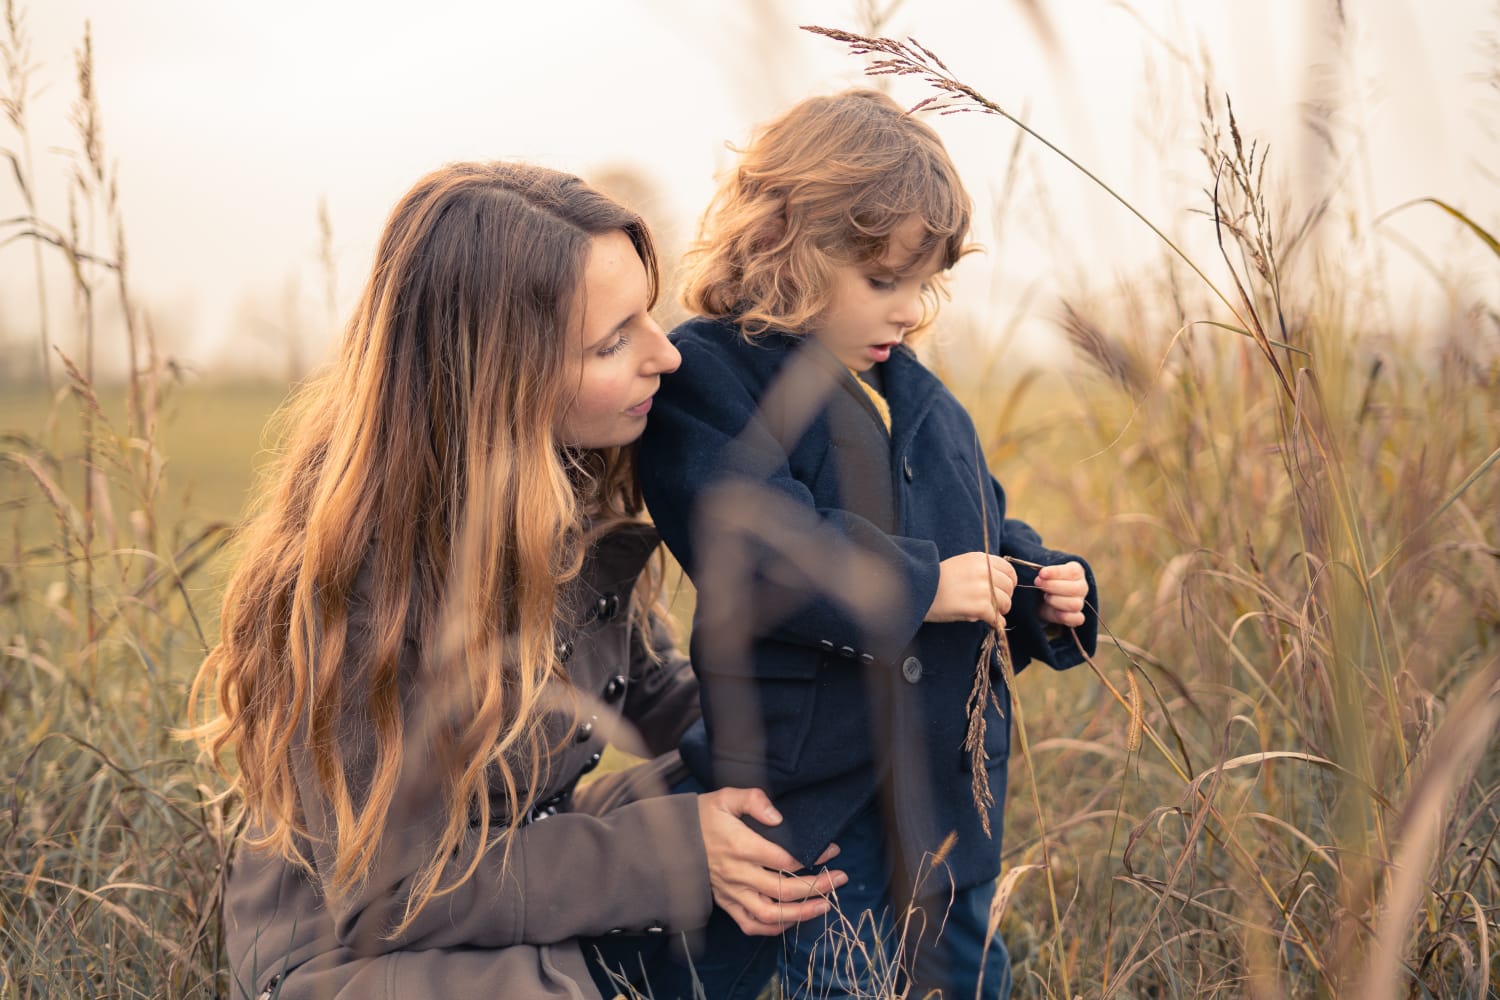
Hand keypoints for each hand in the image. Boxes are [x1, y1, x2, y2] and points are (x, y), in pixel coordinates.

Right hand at [696, 787, 846, 935]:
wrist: (672, 840)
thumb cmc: (703, 817)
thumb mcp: (725, 797)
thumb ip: (753, 801)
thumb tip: (777, 815)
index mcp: (740, 846)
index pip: (784, 859)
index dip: (812, 858)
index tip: (832, 852)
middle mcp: (737, 874)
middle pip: (784, 889)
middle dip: (817, 887)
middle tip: (840, 879)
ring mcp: (732, 893)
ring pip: (770, 913)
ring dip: (801, 914)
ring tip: (825, 906)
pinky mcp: (727, 904)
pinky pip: (752, 924)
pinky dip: (774, 928)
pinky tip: (793, 921)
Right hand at [924, 552, 1016, 628]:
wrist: (918, 591)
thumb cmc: (936, 581)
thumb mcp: (961, 566)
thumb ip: (981, 571)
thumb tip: (1000, 587)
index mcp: (980, 559)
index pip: (1008, 570)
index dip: (1009, 582)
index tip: (1004, 590)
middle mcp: (984, 571)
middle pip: (1009, 586)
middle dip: (1005, 597)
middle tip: (996, 605)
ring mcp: (983, 589)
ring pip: (1006, 602)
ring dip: (1000, 610)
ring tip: (991, 613)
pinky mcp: (979, 606)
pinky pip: (996, 617)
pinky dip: (996, 622)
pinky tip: (993, 623)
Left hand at [1035, 561, 1087, 627]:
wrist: (1040, 598)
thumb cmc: (1043, 581)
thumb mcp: (1042, 573)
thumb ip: (1042, 572)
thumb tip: (1039, 574)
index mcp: (1076, 571)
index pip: (1073, 572)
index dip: (1056, 572)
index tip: (1042, 574)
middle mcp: (1081, 587)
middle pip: (1075, 589)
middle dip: (1053, 586)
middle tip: (1038, 583)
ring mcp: (1080, 603)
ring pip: (1075, 604)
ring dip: (1056, 601)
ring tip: (1045, 597)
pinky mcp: (1076, 617)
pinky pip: (1077, 619)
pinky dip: (1065, 617)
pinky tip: (1054, 611)